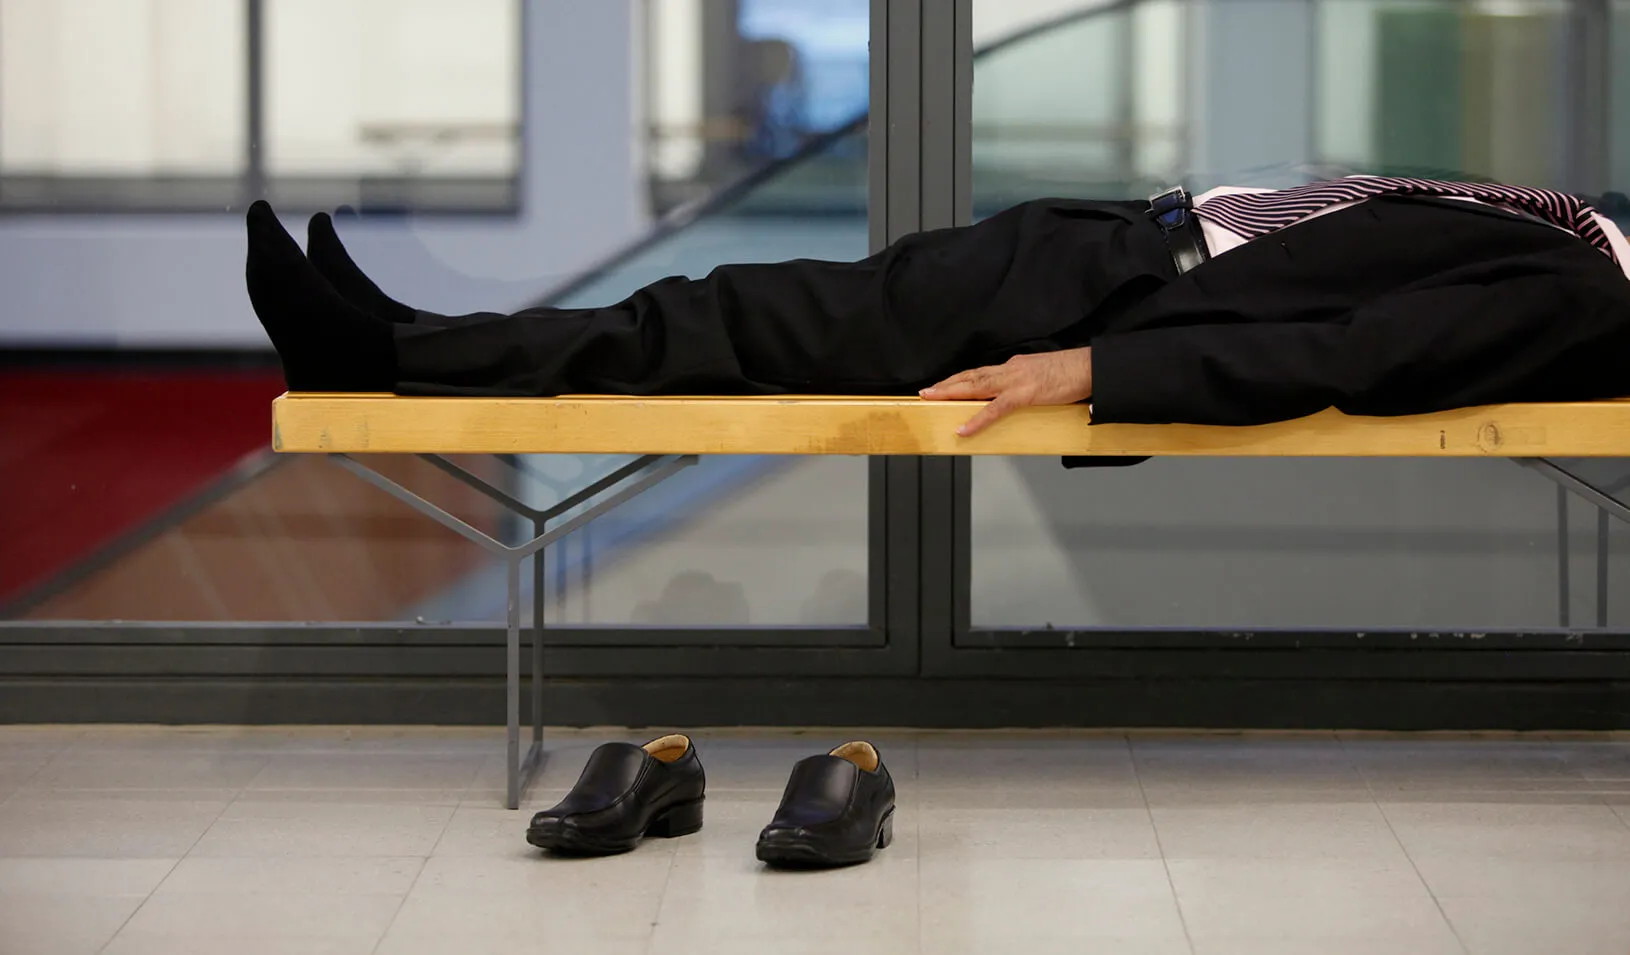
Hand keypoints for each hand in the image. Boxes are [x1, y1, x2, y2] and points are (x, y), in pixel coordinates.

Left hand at [918, 347, 1092, 436]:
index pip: (980, 372)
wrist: (1092, 367)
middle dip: (946, 384)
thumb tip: (1016, 398)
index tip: (942, 384)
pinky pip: (996, 409)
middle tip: (925, 392)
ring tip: (932, 399)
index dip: (959, 378)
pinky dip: (978, 419)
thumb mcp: (1043, 376)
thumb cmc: (1073, 373)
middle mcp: (1011, 370)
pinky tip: (964, 428)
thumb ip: (1026, 385)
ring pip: (976, 385)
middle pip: (971, 376)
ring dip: (951, 392)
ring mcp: (1016, 380)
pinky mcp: (1026, 394)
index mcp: (1014, 367)